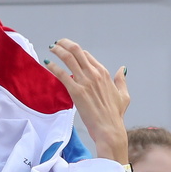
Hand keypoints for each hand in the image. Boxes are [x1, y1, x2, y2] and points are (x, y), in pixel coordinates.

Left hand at [44, 39, 129, 162]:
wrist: (109, 128)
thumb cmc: (115, 115)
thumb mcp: (123, 95)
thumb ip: (121, 81)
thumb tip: (122, 69)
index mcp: (104, 73)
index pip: (86, 55)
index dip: (75, 51)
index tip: (67, 50)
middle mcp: (94, 74)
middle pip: (77, 51)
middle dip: (65, 44)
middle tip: (56, 43)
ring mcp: (85, 82)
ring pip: (69, 58)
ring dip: (58, 51)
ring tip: (51, 48)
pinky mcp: (76, 91)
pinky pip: (62, 74)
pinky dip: (53, 67)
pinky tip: (47, 63)